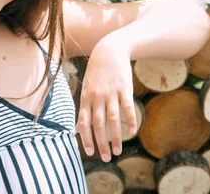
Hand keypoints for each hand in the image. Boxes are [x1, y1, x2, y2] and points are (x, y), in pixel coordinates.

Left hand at [76, 34, 136, 162]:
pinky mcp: (124, 89)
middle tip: (106, 158)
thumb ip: (83, 109)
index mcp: (86, 98)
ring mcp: (111, 93)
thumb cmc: (96, 73)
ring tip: (118, 151)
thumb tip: (77, 129)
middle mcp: (97, 97)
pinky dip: (130, 121)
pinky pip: (127, 108)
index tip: (89, 153)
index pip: (84, 122)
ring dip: (116, 137)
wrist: (108, 51)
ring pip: (113, 119)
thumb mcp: (86, 89)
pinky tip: (132, 132)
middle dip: (101, 143)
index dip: (85, 138)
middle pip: (98, 124)